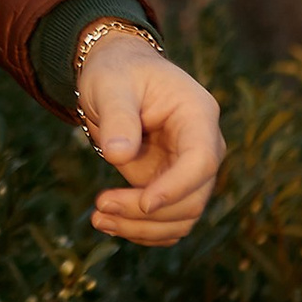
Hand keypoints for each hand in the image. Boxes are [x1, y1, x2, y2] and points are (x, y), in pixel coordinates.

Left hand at [78, 41, 224, 244]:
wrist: (117, 75)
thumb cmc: (117, 72)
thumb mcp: (110, 84)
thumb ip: (118, 117)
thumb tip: (119, 157)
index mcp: (198, 115)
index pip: (201, 160)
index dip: (177, 187)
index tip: (144, 202)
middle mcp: (203, 147)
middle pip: (193, 198)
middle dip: (148, 213)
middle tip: (100, 206)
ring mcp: (188, 170)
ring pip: (182, 217)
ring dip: (142, 228)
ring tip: (99, 219)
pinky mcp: (171, 186)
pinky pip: (168, 221)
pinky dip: (142, 229)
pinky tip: (110, 223)